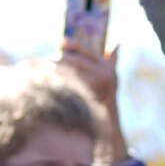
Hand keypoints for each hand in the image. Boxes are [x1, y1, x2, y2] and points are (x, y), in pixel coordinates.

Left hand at [56, 42, 126, 165]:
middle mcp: (104, 76)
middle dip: (61, 59)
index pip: (88, 51)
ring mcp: (95, 87)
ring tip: (47, 67)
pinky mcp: (85, 95)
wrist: (108, 123)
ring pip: (69, 72)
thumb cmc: (106, 97)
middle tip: (51, 59)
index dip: (74, 44)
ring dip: (56, 69)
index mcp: (108, 69)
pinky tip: (49, 79)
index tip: (62, 42)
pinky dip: (57, 80)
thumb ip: (113, 61)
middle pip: (76, 61)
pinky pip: (67, 85)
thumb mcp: (113, 78)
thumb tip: (117, 45)